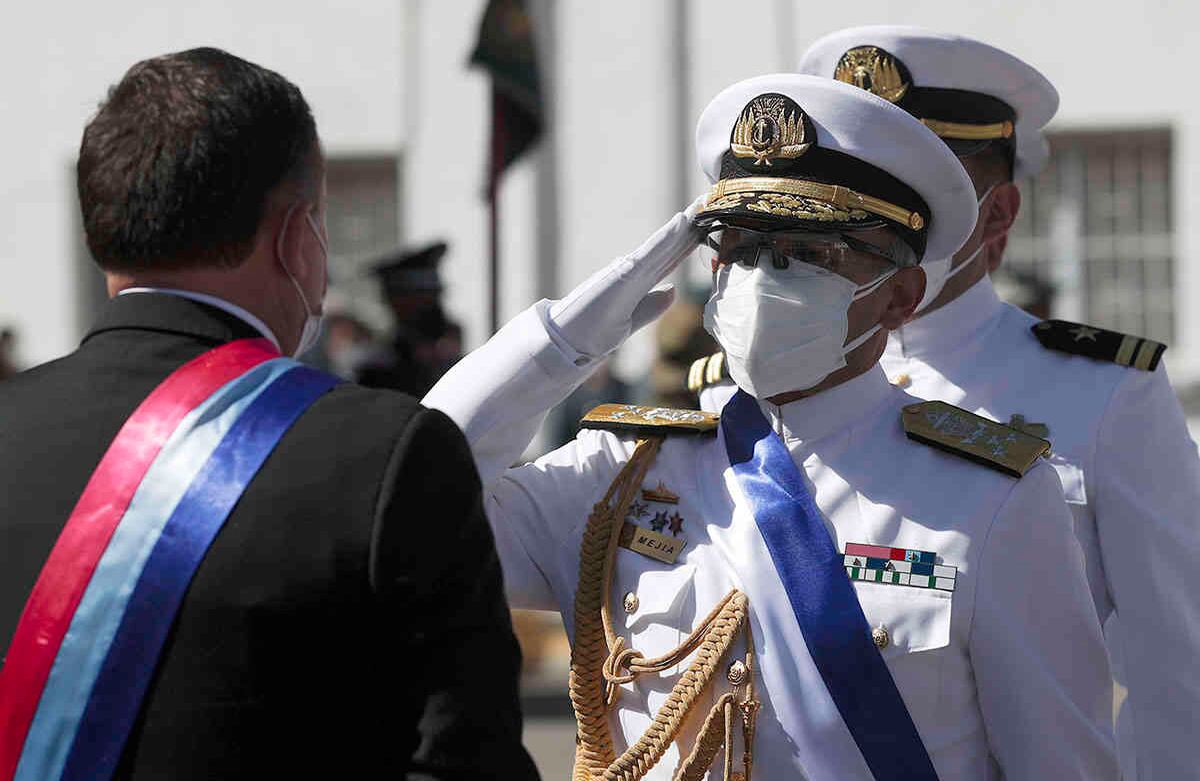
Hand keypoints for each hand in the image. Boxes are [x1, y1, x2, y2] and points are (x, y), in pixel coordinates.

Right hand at [548, 195, 707, 357]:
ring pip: (663, 243)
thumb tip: (673, 291)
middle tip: (710, 201)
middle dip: (690, 226)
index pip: (667, 258)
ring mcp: (627, 270)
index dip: (687, 242)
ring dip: (684, 224)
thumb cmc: (592, 334)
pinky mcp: (623, 274)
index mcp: (635, 282)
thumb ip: (651, 306)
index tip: (707, 226)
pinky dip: (667, 236)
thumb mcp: (630, 321)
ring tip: (703, 203)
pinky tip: (682, 221)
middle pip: (668, 245)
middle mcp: (632, 270)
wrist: (567, 343)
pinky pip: (650, 252)